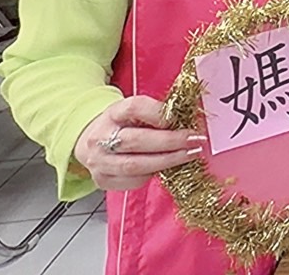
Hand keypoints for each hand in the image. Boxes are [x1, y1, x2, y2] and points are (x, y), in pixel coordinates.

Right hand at [74, 96, 202, 190]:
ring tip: (190, 155)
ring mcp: (99, 161)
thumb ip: (158, 113)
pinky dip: (154, 174)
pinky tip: (169, 167)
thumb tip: (188, 121)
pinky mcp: (103, 180)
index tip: (180, 119)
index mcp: (113, 112)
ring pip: (135, 165)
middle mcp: (101, 137)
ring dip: (168, 161)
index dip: (159, 114)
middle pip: (137, 140)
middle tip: (195, 141)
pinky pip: (133, 180)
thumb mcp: (137, 111)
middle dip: (171, 142)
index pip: (135, 108)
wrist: (93, 140)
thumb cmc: (123, 123)